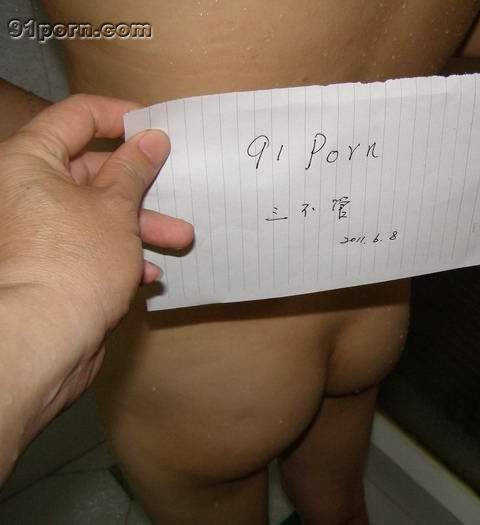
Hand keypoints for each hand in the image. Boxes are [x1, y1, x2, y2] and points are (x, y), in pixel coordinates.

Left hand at [0, 95, 192, 461]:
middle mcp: (27, 191)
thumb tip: (151, 137)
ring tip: (181, 240)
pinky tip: (148, 273)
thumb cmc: (76, 261)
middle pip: (93, 170)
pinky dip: (121, 254)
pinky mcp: (50, 264)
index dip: (123, 116)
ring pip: (97, 212)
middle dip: (143, 186)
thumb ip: (135, 168)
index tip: (160, 129)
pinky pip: (90, 245)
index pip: (78, 116)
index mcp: (30, 161)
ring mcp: (38, 230)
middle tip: (180, 192)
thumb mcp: (116, 207)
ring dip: (141, 225)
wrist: (44, 341)